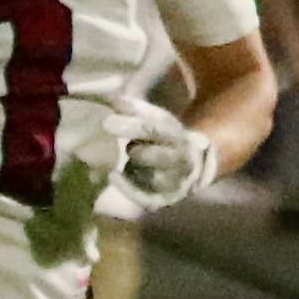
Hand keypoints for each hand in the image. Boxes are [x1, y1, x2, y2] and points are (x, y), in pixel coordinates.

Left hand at [102, 98, 216, 209]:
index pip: (154, 130)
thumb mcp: (158, 121)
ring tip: (133, 161)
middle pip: (149, 155)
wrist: (192, 167)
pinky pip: (143, 197)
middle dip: (134, 149)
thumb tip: (116, 99)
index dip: (131, 125)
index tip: (106, 121)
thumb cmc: (167, 141)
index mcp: (179, 137)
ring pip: (146, 175)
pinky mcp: (163, 199)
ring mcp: (173, 183)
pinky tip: (112, 176)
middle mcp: (180, 162)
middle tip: (130, 147)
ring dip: (133, 167)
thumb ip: (138, 111)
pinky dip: (127, 188)